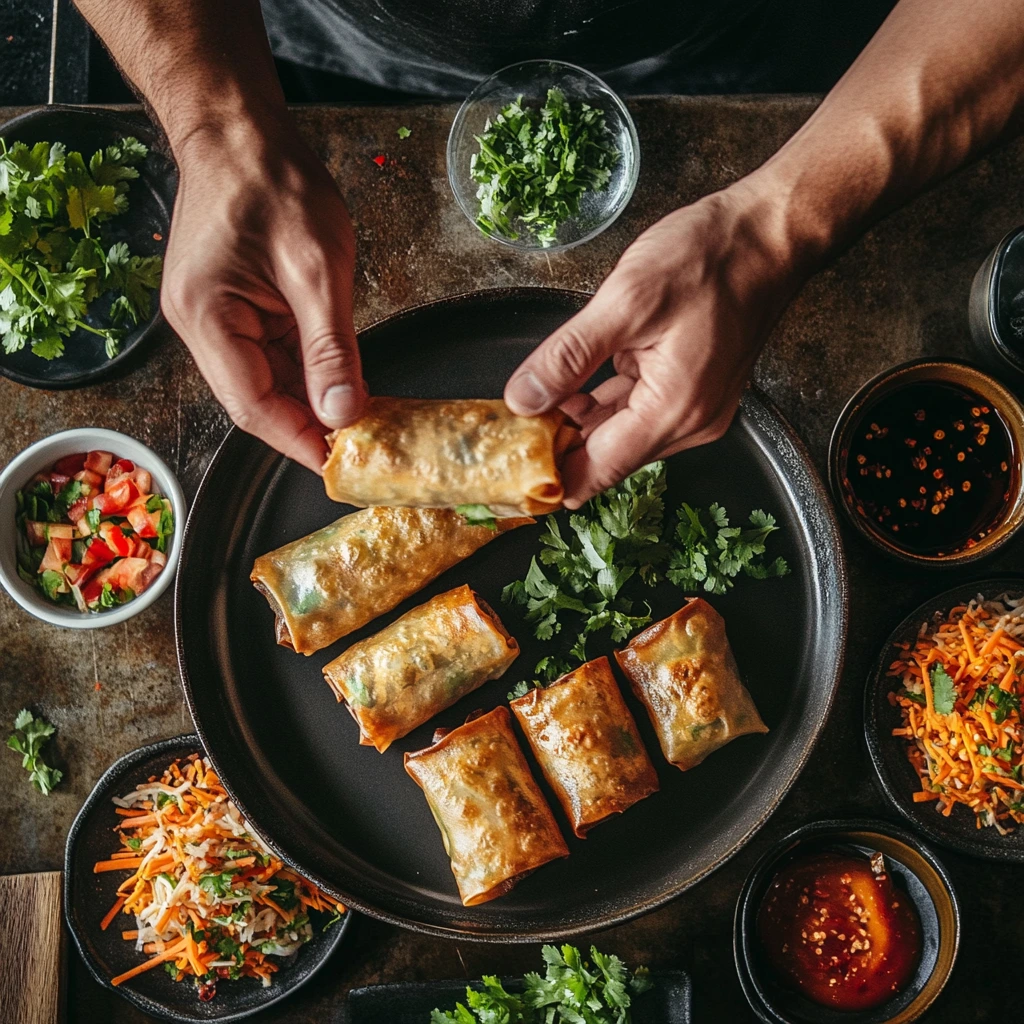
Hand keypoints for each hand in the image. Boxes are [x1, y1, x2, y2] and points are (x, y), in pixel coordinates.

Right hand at [161, 122, 364, 472]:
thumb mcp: (316, 268)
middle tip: (360, 447)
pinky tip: (338, 380)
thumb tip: (342, 411)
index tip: (339, 465)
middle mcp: (199, 325)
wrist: (242, 134)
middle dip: (307, 425)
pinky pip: (269, 355)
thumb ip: (330, 347)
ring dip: (309, 400)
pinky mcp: (231, 309)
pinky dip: (304, 371)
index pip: (252, 405)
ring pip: (265, 380)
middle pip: (255, 399)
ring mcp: (212, 318)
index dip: (297, 440)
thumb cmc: (274, 182)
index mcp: (207, 316)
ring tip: (359, 419)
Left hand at [504, 181, 806, 506]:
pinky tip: (573, 388)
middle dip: (558, 446)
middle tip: (506, 428)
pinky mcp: (692, 392)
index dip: (550, 478)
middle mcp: (689, 423)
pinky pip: (637, 412)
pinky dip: (603, 405)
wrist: (771, 234)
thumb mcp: (624, 302)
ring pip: (619, 435)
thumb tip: (523, 400)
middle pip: (607, 458)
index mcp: (673, 411)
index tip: (509, 470)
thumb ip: (568, 358)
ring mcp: (695, 410)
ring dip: (577, 423)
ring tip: (530, 402)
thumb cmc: (712, 258)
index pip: (597, 472)